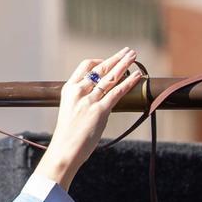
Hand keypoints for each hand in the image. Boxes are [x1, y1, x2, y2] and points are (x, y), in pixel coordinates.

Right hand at [36, 47, 141, 189]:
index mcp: (69, 89)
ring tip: (134, 56)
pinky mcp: (100, 110)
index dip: (99, 62)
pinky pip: (117, 92)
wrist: (64, 150)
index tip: (109, 61)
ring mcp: (89, 100)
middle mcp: (79, 91)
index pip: (85, 66)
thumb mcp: (70, 111)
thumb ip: (82, 102)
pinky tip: (137, 76)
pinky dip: (129, 82)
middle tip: (128, 51)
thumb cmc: (68, 135)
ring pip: (110, 77)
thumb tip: (100, 99)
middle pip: (100, 69)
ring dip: (124, 64)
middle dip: (116, 58)